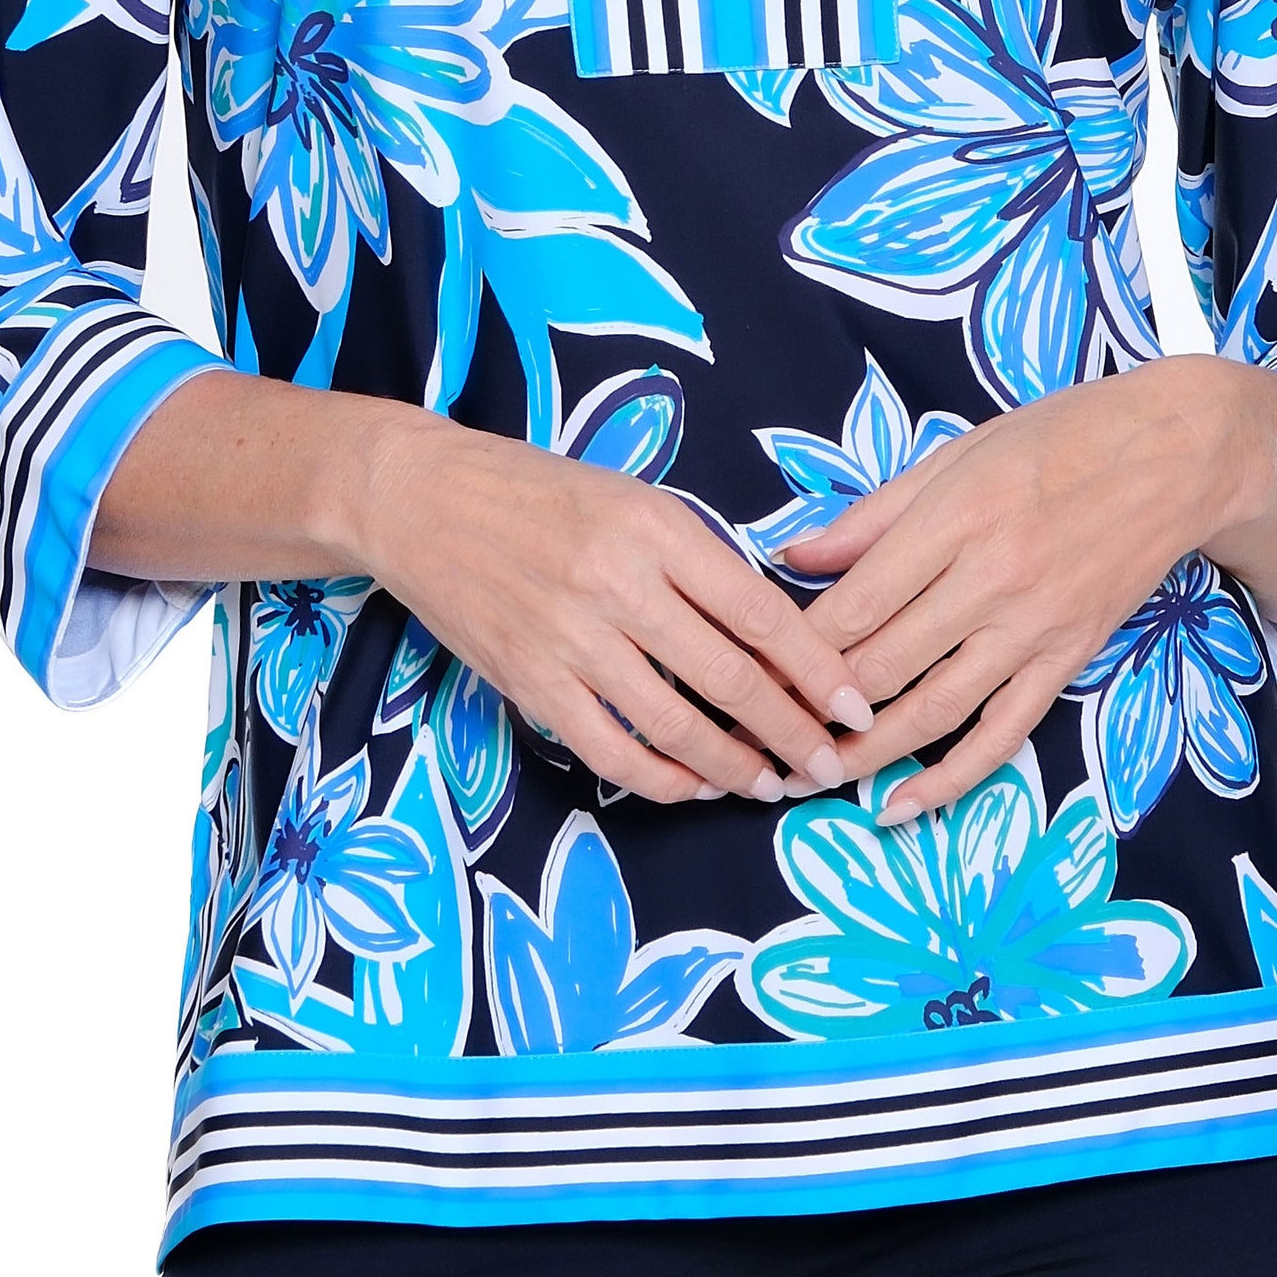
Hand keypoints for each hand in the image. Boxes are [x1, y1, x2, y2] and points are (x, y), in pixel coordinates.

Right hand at [361, 405, 875, 807]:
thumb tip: (771, 634)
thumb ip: (696, 560)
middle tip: (830, 765)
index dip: (817, 669)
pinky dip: (662, 778)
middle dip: (792, 733)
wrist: (420, 499)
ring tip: (770, 784)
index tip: (856, 704)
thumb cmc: (539, 492)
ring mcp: (570, 639)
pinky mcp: (529, 682)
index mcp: (655, 528)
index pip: (759, 612)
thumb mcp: (632, 499)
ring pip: (675, 726)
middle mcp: (617, 584)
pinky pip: (610, 751)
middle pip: (730, 679)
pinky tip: (694, 785)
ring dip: (734, 767)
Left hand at [774, 363, 1256, 822]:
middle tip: (767, 734)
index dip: (797, 646)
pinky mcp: (1068, 659)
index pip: (856, 603)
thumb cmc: (1060, 438)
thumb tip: (793, 557)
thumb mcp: (957, 452)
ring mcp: (1033, 628)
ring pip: (934, 710)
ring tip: (811, 781)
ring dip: (867, 755)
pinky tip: (902, 805)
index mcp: (955, 518)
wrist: (1176, 455)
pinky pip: (1003, 734)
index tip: (756, 668)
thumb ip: (874, 515)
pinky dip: (951, 779)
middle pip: (883, 663)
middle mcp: (991, 581)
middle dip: (817, 707)